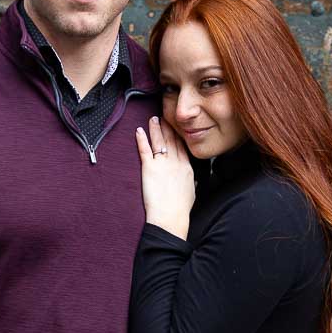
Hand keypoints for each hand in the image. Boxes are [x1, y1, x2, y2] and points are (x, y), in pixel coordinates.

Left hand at [136, 115, 194, 240]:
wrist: (171, 216)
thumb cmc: (180, 209)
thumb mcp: (191, 193)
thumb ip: (191, 183)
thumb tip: (192, 181)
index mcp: (187, 168)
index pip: (182, 146)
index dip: (179, 135)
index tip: (177, 127)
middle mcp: (176, 163)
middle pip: (172, 140)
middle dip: (168, 127)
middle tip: (165, 116)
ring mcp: (163, 164)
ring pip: (159, 141)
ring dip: (156, 128)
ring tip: (153, 119)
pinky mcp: (149, 168)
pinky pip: (145, 150)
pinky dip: (141, 139)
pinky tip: (139, 131)